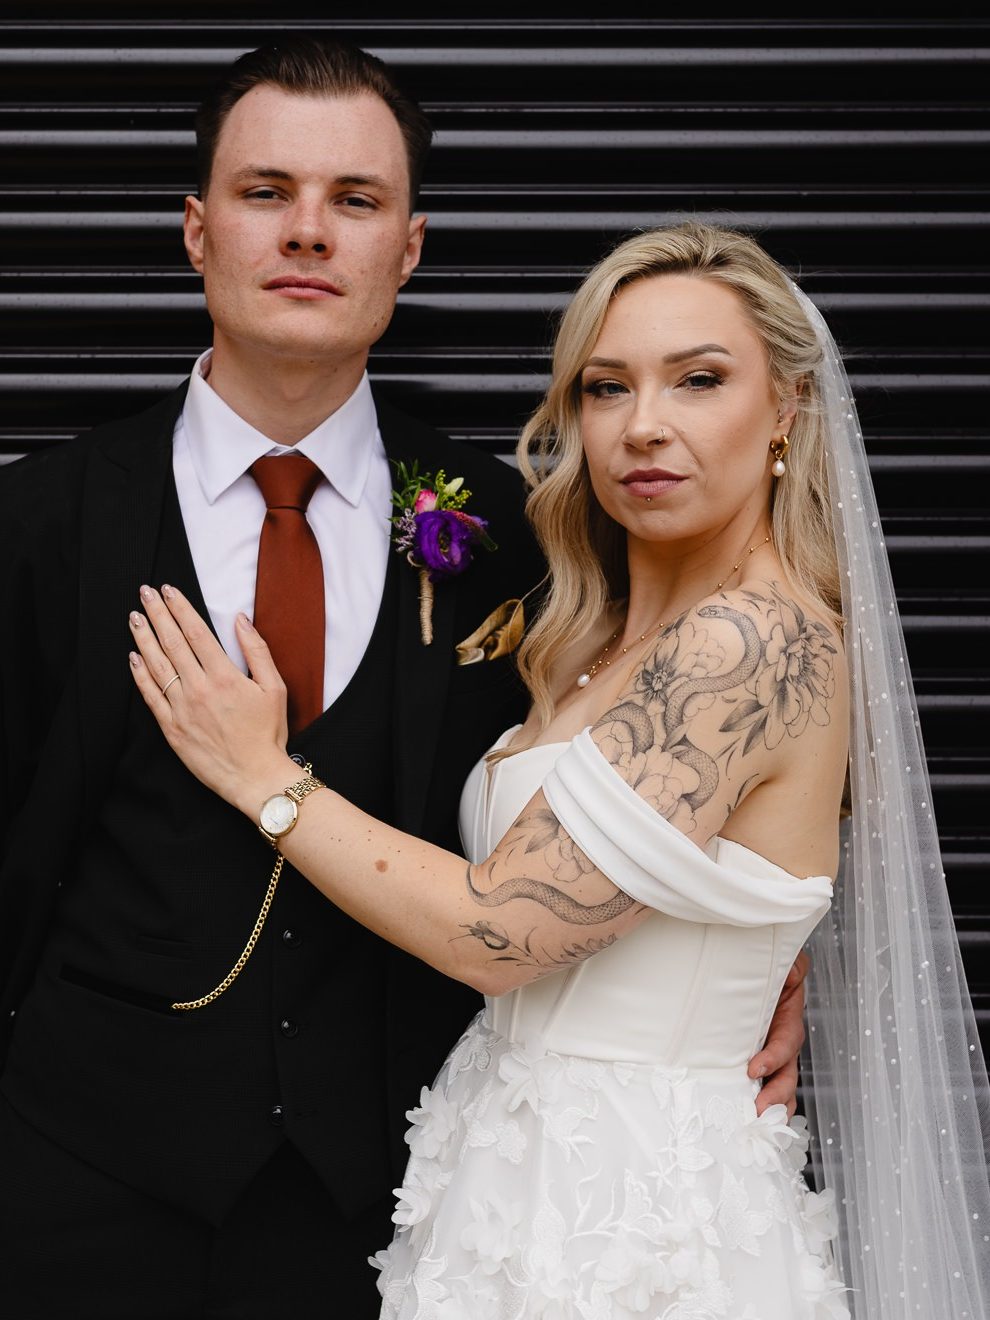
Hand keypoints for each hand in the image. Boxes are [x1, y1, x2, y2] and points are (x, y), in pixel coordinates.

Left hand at [127, 584, 295, 814]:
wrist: (255, 777)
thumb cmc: (268, 734)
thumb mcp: (275, 688)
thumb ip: (257, 650)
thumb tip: (240, 619)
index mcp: (225, 677)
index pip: (196, 632)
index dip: (180, 608)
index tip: (168, 590)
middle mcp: (199, 689)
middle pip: (172, 642)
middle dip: (156, 614)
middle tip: (144, 593)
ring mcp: (182, 709)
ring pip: (157, 665)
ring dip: (143, 638)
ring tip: (134, 617)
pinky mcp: (171, 728)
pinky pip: (150, 696)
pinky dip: (140, 674)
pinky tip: (133, 657)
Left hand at [748, 949, 808, 1116]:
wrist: (755, 969)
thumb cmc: (768, 967)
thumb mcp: (787, 962)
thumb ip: (794, 966)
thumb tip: (792, 973)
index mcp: (787, 1020)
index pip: (786, 1043)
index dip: (773, 1058)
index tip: (753, 1069)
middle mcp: (781, 1041)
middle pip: (787, 1075)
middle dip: (776, 1095)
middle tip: (758, 1110)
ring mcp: (769, 1053)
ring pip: (779, 1086)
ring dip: (772, 1107)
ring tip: (757, 1123)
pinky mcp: (753, 1059)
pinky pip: (762, 1085)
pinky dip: (760, 1104)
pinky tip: (746, 1119)